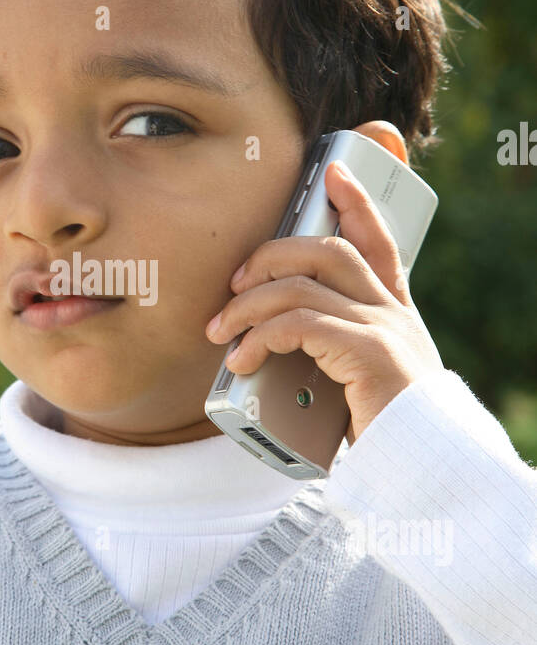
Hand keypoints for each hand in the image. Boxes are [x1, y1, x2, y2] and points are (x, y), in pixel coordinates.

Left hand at [204, 160, 443, 445]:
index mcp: (395, 316)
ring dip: (248, 305)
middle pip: (328, 250)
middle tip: (234, 283)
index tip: (332, 173)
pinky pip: (299, 325)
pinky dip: (259, 337)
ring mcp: (382, 330)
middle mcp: (393, 314)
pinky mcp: (368, 353)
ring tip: (219, 332)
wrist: (426, 471)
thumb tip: (281, 352)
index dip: (356, 202)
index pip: (379, 243)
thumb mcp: (362, 386)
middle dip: (271, 254)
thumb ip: (336, 360)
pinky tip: (242, 360)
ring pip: (303, 285)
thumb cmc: (387, 436)